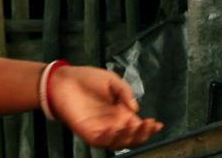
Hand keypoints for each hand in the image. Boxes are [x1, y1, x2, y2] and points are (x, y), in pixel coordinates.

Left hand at [47, 65, 163, 149]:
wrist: (64, 80)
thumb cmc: (87, 78)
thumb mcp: (112, 81)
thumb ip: (125, 92)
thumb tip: (136, 108)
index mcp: (120, 112)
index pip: (138, 126)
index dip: (149, 128)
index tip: (157, 124)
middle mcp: (113, 123)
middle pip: (132, 137)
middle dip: (142, 134)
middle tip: (147, 124)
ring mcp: (101, 129)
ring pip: (119, 143)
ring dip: (128, 137)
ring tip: (134, 125)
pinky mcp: (87, 132)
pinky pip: (101, 142)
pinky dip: (110, 138)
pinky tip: (115, 128)